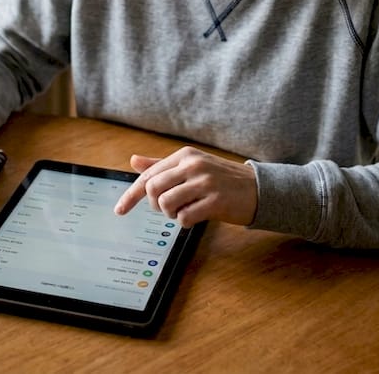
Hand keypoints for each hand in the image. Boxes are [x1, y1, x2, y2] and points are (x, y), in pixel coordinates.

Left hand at [113, 147, 258, 226]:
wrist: (258, 188)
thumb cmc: (220, 179)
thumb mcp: (191, 166)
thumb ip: (162, 165)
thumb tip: (134, 161)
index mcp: (185, 155)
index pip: (149, 175)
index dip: (131, 195)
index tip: (120, 210)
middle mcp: (193, 165)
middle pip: (154, 189)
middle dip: (156, 205)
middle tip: (168, 209)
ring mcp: (206, 182)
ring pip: (167, 203)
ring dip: (171, 214)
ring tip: (184, 211)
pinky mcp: (216, 201)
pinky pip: (185, 217)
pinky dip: (185, 222)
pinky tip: (196, 217)